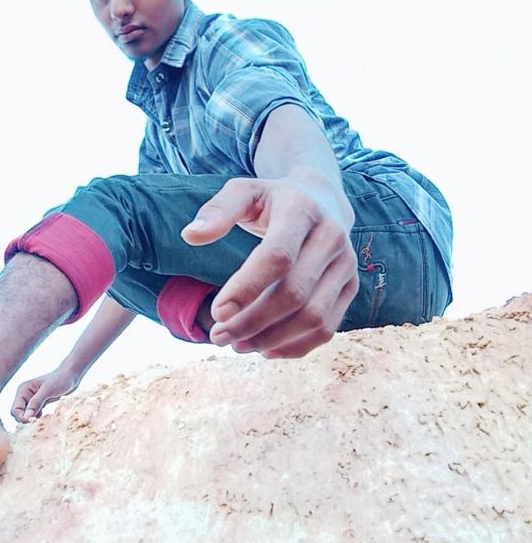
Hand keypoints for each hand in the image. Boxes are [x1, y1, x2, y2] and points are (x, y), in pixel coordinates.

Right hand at [11, 366, 80, 422]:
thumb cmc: (60, 379)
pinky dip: (39, 419)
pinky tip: (47, 418)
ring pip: (27, 416)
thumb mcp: (48, 390)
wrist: (72, 375)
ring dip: (33, 420)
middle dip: (27, 420)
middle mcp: (25, 395)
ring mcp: (32, 400)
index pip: (15, 409)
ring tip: (44, 421)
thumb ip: (36, 403)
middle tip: (39, 423)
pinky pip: (35, 415)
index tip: (32, 422)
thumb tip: (26, 417)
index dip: (21, 417)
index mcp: (23, 390)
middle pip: (19, 414)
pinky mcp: (40, 404)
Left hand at [181, 175, 358, 357]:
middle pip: (295, 293)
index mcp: (303, 210)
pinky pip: (327, 328)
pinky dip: (295, 347)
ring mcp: (346, 265)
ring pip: (314, 317)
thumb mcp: (243, 192)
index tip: (216, 313)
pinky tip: (264, 350)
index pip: (278, 256)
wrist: (322, 199)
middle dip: (253, 322)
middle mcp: (332, 237)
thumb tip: (190, 236)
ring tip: (237, 345)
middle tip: (218, 336)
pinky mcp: (350, 287)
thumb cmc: (272, 200)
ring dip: (272, 339)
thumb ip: (217, 211)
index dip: (247, 288)